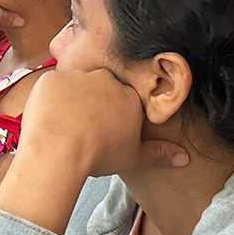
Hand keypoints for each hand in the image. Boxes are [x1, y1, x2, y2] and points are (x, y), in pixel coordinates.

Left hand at [19, 69, 189, 176]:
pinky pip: (50, 87)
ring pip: (73, 86)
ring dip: (69, 101)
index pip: (123, 100)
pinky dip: (48, 101)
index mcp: (128, 96)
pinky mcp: (51, 78)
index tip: (103, 131)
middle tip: (81, 129)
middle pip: (99, 88)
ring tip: (62, 126)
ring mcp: (77, 76)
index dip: (112, 117)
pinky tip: (48, 119)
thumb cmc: (98, 155)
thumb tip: (185, 158)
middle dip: (91, 104)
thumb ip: (160, 153)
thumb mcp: (134, 157)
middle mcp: (105, 79)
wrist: (60, 151)